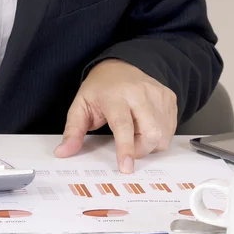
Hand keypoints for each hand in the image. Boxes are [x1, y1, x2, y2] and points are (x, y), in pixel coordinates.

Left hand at [54, 59, 177, 172]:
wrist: (119, 66)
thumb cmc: (99, 89)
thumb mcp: (79, 107)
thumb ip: (72, 132)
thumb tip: (63, 152)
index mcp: (114, 96)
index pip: (123, 125)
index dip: (126, 148)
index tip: (126, 167)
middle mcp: (139, 93)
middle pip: (150, 132)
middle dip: (140, 150)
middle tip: (127, 148)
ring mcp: (157, 94)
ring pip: (163, 134)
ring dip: (149, 144)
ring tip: (134, 133)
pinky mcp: (169, 98)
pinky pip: (171, 128)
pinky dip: (158, 136)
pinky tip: (144, 126)